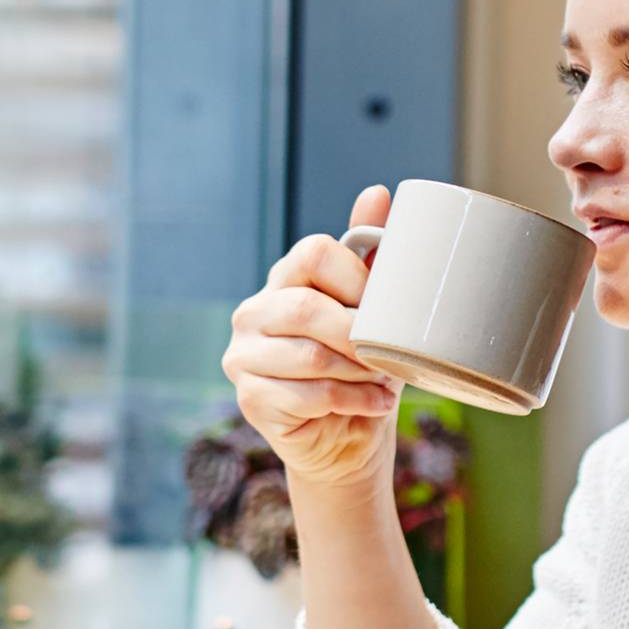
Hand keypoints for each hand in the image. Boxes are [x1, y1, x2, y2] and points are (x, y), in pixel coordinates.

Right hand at [219, 183, 401, 485]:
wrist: (349, 437)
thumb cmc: (363, 367)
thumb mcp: (375, 310)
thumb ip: (371, 254)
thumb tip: (377, 191)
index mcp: (283, 281)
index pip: (311, 253)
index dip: (355, 277)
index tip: (381, 307)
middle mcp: (253, 313)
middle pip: (306, 307)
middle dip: (356, 334)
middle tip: (385, 353)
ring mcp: (243, 357)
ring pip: (309, 356)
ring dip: (358, 372)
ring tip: (380, 381)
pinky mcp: (250, 399)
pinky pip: (308, 395)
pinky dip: (351, 400)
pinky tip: (371, 404)